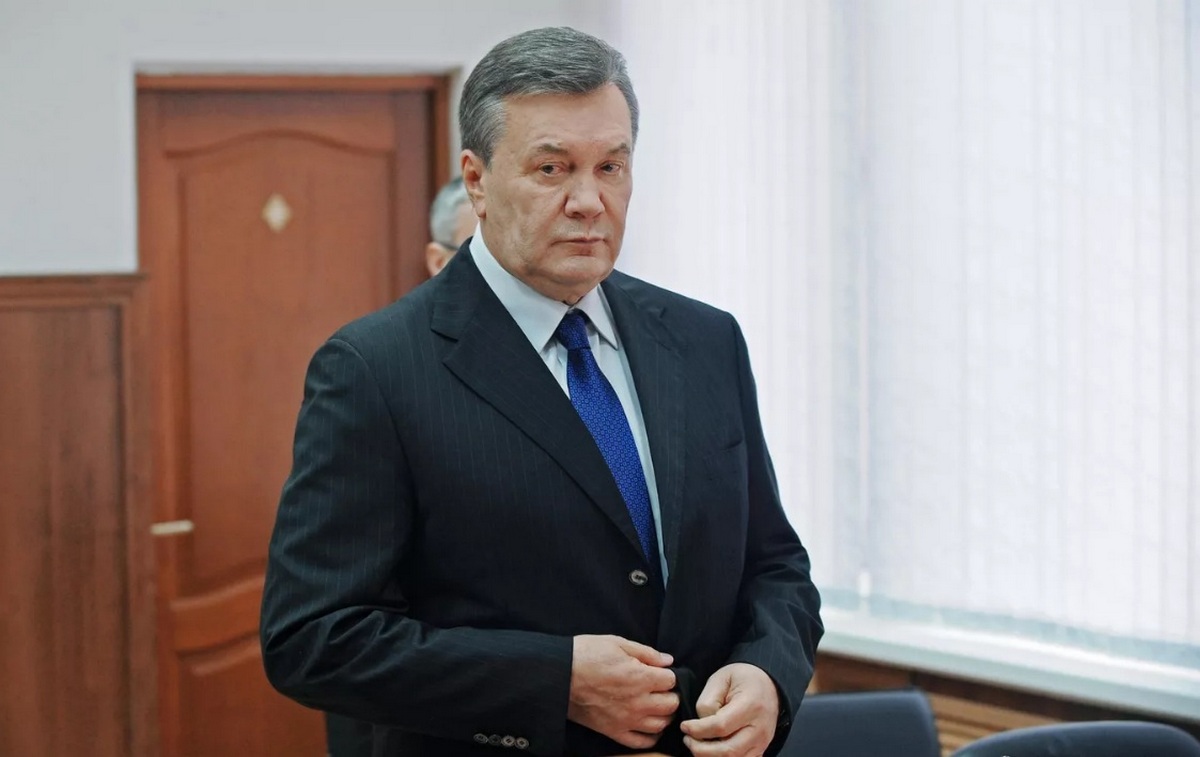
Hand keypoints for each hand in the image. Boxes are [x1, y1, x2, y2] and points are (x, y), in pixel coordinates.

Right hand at [568, 635, 679, 749]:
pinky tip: (649, 726)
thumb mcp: (617, 643)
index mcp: (640, 677)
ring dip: (663, 715)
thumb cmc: (586, 654)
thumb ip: (646, 652)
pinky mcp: (614, 731)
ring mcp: (626, 720)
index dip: (668, 674)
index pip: (671, 680)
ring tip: (656, 706)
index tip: (660, 672)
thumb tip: (668, 660)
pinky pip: (642, 742)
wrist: (558, 674)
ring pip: (660, 725)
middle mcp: (637, 702)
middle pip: (671, 704)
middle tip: (660, 688)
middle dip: (670, 694)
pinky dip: (651, 736)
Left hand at [680, 663, 778, 756]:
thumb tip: (701, 725)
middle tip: (687, 739)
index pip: (721, 726)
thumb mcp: (721, 679)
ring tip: (696, 745)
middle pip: (728, 751)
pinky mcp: (760, 751)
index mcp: (751, 705)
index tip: (684, 726)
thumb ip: (708, 702)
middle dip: (701, 749)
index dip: (698, 730)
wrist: (767, 685)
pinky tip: (710, 750)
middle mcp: (760, 728)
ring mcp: (762, 743)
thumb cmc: (742, 679)